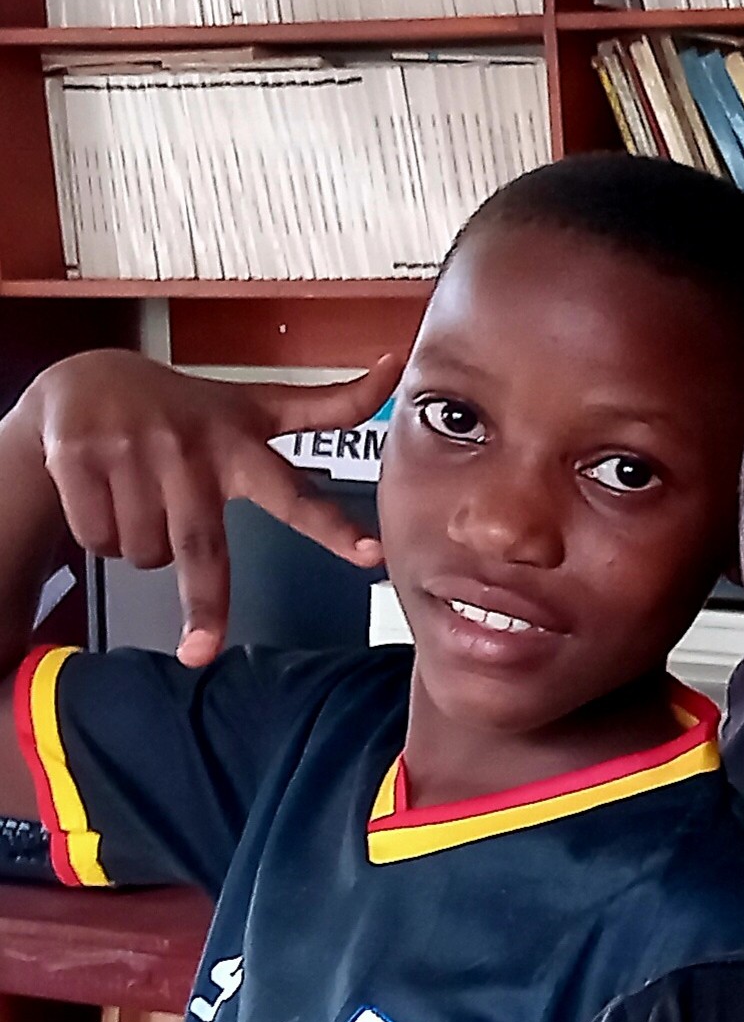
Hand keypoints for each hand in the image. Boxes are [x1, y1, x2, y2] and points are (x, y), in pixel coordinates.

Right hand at [20, 347, 407, 665]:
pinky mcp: (80, 456)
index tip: (372, 555)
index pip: (297, 491)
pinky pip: (101, 539)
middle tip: (200, 648)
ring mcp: (135, 450)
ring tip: (144, 497)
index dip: (334, 525)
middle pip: (202, 551)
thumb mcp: (250, 404)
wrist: (83, 376)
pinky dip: (101, 536)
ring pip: (148, 554)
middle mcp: (193, 447)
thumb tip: (386, 373)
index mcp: (245, 440)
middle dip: (204, 607)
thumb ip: (319, 407)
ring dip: (143, 547)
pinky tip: (103, 494)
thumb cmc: (184, 407)